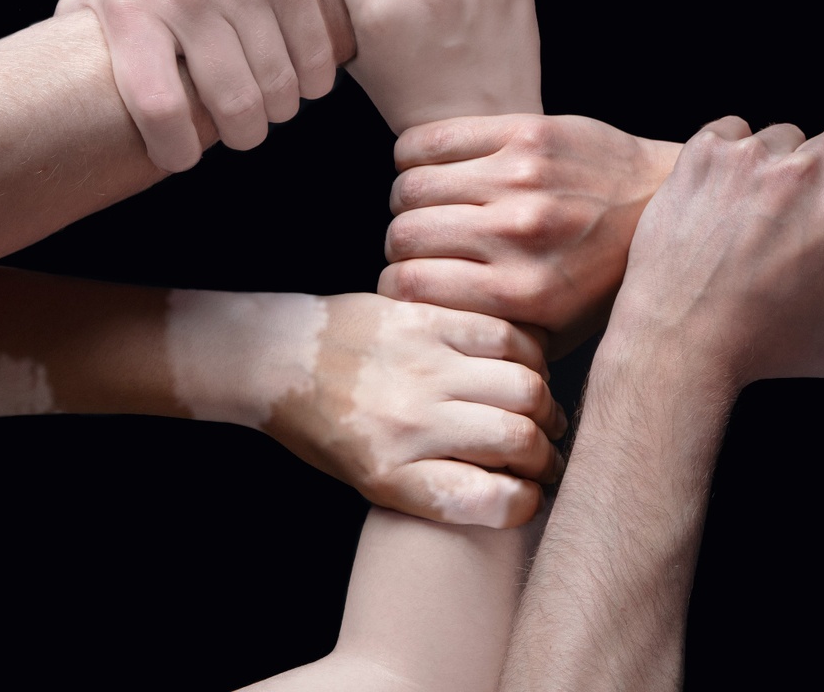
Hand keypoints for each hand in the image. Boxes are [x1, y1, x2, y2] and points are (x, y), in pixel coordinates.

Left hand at [59, 0, 332, 171]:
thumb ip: (83, 42)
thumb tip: (57, 104)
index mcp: (132, 9)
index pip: (157, 105)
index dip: (174, 149)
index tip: (183, 156)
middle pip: (230, 103)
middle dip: (242, 134)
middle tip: (242, 132)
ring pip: (279, 85)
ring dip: (280, 109)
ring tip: (273, 104)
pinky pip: (315, 54)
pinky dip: (313, 80)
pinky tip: (302, 77)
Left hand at [208, 290, 566, 528]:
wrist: (278, 357)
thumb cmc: (322, 427)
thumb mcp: (366, 478)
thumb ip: (432, 483)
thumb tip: (508, 483)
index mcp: (390, 475)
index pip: (492, 501)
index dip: (525, 503)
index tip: (527, 498)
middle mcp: (410, 423)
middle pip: (519, 440)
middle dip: (545, 456)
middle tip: (544, 456)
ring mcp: (422, 366)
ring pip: (525, 387)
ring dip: (545, 406)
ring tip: (541, 414)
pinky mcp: (428, 321)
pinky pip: (505, 337)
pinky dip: (529, 356)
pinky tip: (525, 369)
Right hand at [381, 114, 680, 351]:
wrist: (662, 202)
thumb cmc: (604, 274)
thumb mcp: (558, 330)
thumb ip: (494, 335)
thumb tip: (428, 331)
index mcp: (523, 290)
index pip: (409, 285)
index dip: (395, 286)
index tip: (406, 283)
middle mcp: (519, 233)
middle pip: (404, 235)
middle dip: (401, 245)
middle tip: (419, 246)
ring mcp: (522, 178)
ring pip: (411, 186)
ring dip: (408, 202)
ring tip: (428, 209)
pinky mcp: (527, 133)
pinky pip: (430, 139)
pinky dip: (414, 157)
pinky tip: (434, 171)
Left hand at [608, 119, 823, 385]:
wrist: (677, 342)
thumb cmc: (760, 349)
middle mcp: (807, 175)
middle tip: (808, 208)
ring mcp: (753, 158)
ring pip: (787, 136)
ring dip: (780, 164)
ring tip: (757, 209)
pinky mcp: (706, 153)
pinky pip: (734, 131)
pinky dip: (732, 156)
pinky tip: (724, 196)